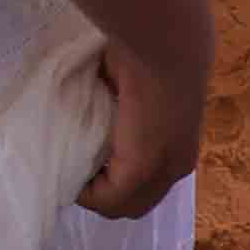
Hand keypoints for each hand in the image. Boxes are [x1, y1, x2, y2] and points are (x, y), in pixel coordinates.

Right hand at [75, 33, 205, 224]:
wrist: (164, 42)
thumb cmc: (151, 47)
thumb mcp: (135, 79)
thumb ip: (120, 96)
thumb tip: (94, 93)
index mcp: (180, 143)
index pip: (149, 179)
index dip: (117, 173)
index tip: (89, 156)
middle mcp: (177, 164)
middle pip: (138, 201)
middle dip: (105, 191)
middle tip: (77, 168)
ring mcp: (162, 172)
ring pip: (124, 206)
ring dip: (94, 193)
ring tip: (69, 170)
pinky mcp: (139, 172)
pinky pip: (107, 199)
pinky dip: (85, 192)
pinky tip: (69, 171)